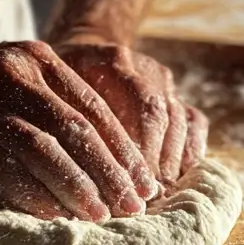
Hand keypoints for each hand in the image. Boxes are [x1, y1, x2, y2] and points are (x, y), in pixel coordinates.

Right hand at [0, 39, 158, 221]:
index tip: (144, 181)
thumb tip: (92, 154)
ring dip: (82, 188)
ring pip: (52, 150)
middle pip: (82, 131)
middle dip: (114, 174)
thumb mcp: (7, 73)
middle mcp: (21, 75)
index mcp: (38, 59)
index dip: (124, 150)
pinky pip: (11, 170)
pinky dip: (37, 195)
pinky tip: (54, 215)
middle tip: (136, 206)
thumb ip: (46, 100)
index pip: (95, 109)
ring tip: (102, 217)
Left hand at [52, 37, 207, 185]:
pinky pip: (194, 121)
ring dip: (169, 160)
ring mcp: (163, 80)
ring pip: (179, 120)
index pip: (134, 103)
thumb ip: (61, 115)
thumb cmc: (58, 78)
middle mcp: (142, 66)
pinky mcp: (175, 94)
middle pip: (157, 115)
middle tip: (142, 194)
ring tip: (159, 191)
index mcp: (110, 59)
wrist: (85, 50)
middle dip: (151, 159)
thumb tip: (66, 161)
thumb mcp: (49, 86)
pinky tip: (179, 175)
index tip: (123, 181)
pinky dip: (189, 149)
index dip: (134, 146)